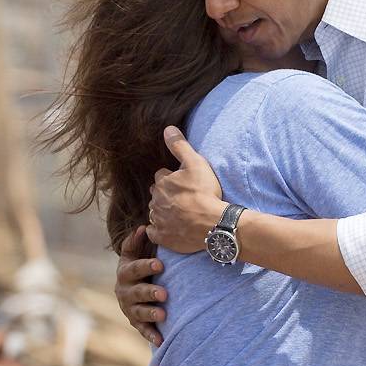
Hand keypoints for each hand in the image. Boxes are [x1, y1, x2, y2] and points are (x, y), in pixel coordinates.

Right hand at [115, 224, 166, 346]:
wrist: (132, 286)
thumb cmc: (140, 264)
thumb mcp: (136, 252)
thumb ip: (137, 241)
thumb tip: (144, 227)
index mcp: (125, 271)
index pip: (133, 268)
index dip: (145, 266)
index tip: (160, 264)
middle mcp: (124, 291)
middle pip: (136, 292)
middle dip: (150, 292)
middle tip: (164, 293)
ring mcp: (129, 308)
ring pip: (138, 312)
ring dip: (150, 313)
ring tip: (164, 314)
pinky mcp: (136, 322)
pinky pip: (143, 329)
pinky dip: (151, 335)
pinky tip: (161, 340)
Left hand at [146, 126, 226, 253]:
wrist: (212, 223)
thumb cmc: (205, 192)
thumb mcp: (195, 163)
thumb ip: (180, 146)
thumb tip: (167, 129)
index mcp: (162, 182)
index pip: (161, 176)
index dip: (171, 178)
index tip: (182, 182)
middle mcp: (156, 200)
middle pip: (156, 194)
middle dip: (164, 194)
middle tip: (180, 197)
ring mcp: (158, 220)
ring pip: (155, 212)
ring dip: (162, 211)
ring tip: (177, 212)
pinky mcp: (162, 237)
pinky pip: (153, 232)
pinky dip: (158, 230)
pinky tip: (168, 228)